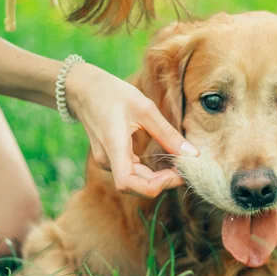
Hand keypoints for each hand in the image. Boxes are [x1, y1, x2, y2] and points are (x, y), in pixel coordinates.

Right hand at [66, 63, 198, 197]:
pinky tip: (163, 163)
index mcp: (114, 146)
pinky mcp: (109, 159)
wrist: (83, 89)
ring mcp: (106, 161)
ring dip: (157, 179)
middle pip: (135, 186)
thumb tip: (193, 155)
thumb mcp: (145, 109)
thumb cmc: (113, 94)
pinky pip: (130, 173)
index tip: (176, 174)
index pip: (128, 183)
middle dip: (163, 182)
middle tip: (185, 170)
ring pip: (134, 182)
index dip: (154, 186)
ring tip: (177, 166)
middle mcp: (107, 160)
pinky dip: (148, 173)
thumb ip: (168, 134)